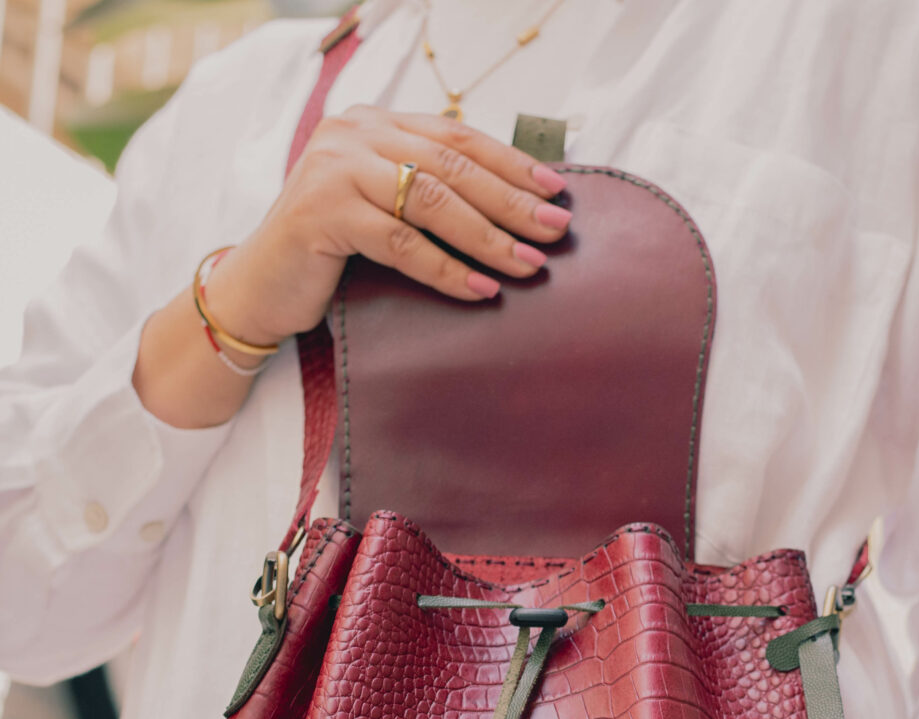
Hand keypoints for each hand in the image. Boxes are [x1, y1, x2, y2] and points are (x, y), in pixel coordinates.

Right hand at [206, 106, 570, 345]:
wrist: (256, 288)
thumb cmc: (327, 255)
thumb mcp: (379, 210)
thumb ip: (424, 194)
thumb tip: (510, 206)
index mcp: (372, 125)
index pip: (456, 136)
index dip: (510, 163)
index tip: (556, 189)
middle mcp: (352, 134)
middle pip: (451, 166)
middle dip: (511, 200)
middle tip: (555, 229)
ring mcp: (334, 170)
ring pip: (431, 201)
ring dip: (488, 237)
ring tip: (528, 264)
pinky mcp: (322, 213)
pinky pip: (401, 242)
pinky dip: (446, 269)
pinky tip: (480, 289)